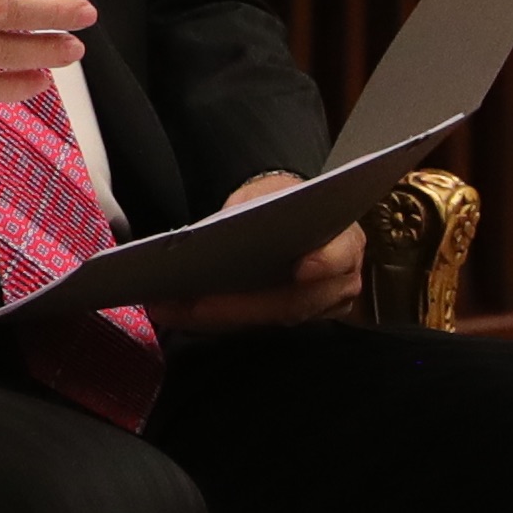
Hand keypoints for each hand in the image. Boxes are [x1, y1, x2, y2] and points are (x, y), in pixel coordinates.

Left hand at [155, 170, 361, 336]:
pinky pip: (255, 323)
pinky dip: (218, 318)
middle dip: (236, 307)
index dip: (325, 263)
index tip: (303, 268)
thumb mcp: (274, 189)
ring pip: (267, 319)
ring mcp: (319, 308)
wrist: (301, 219)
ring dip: (217, 318)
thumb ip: (256, 204)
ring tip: (168, 309)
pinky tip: (180, 312)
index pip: (341, 255)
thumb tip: (223, 225)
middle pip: (292, 303)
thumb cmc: (289, 201)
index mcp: (344, 241)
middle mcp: (340, 282)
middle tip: (187, 306)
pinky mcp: (292, 318)